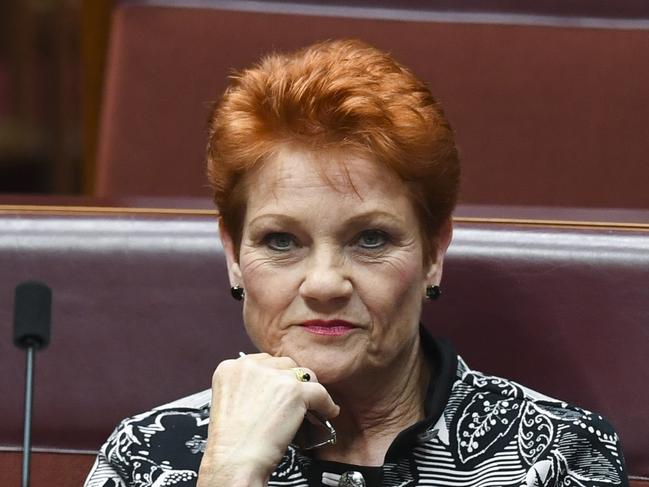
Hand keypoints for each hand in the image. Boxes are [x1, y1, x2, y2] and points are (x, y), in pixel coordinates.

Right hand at [197, 353, 339, 486]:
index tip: (279, 387)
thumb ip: (247, 386)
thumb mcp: (228, 401)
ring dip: (307, 390)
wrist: (234, 460)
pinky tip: (327, 412)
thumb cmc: (230, 442)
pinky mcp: (294, 391)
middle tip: (295, 399)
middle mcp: (251, 367)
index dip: (274, 375)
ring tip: (311, 405)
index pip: (262, 361)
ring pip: (303, 375)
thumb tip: (271, 386)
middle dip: (291, 380)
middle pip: (283, 364)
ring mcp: (274, 377)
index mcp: (230, 368)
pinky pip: (320, 392)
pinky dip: (326, 404)